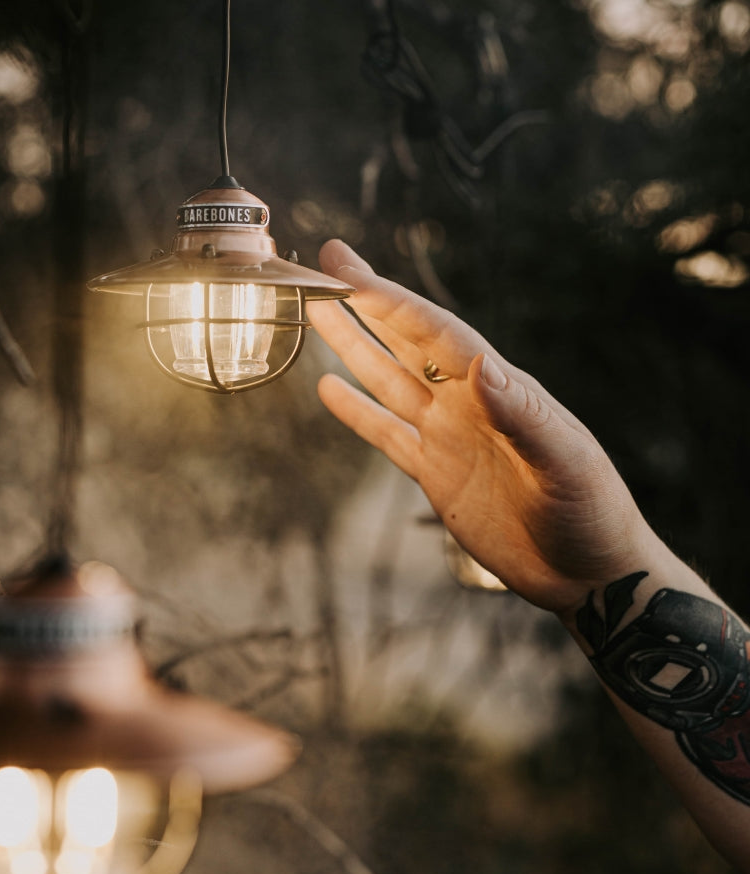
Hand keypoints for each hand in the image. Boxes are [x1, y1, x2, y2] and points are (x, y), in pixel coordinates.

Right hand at [307, 240, 659, 614]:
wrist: (584, 572)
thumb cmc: (592, 514)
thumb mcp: (567, 463)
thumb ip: (524, 417)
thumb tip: (483, 367)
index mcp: (499, 390)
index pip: (436, 334)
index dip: (392, 302)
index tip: (352, 274)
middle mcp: (467, 403)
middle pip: (407, 342)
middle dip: (367, 302)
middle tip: (328, 264)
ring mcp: (448, 436)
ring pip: (389, 380)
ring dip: (354, 345)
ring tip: (319, 312)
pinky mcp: (434, 473)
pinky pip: (387, 433)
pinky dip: (357, 411)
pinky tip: (330, 388)